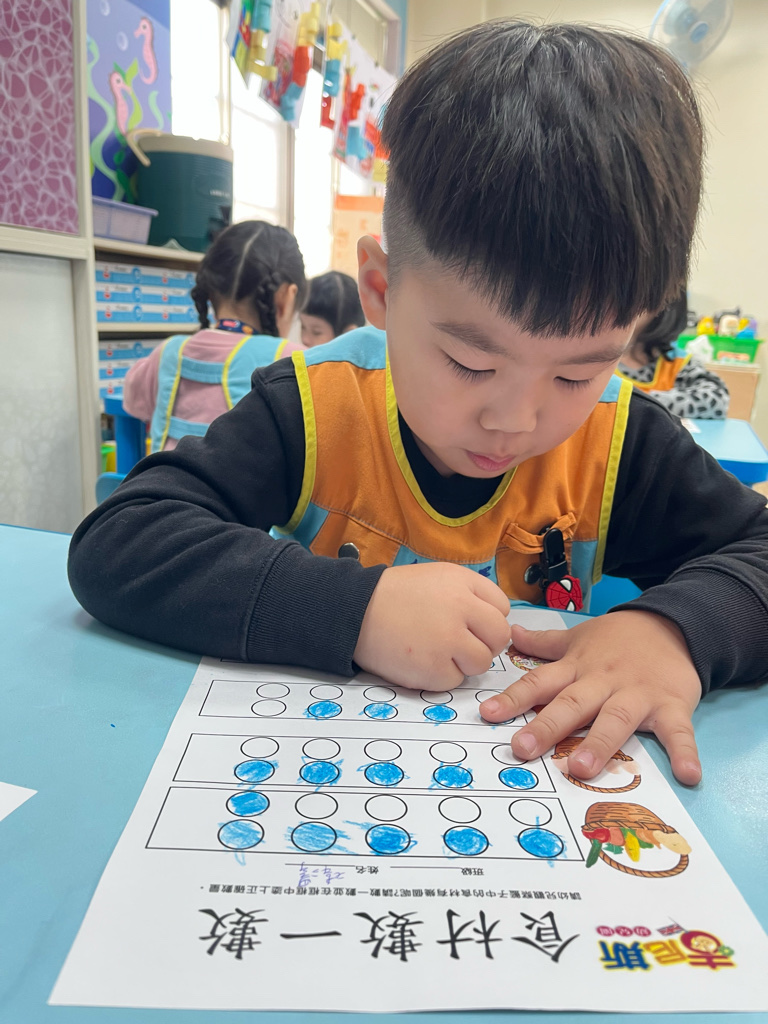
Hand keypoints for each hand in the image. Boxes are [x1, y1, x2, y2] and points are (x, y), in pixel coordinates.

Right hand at [354, 563, 510, 689]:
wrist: (355, 611)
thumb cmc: (396, 595)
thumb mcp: (439, 576)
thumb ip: (471, 593)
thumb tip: (495, 619)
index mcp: (462, 584)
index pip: (502, 608)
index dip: (489, 618)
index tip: (472, 623)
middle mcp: (460, 610)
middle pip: (499, 637)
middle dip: (486, 643)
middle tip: (463, 643)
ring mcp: (448, 641)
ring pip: (481, 662)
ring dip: (465, 661)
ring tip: (440, 651)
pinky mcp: (434, 669)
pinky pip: (456, 680)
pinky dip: (443, 675)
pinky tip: (424, 660)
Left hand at [479, 610, 702, 784]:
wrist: (673, 624)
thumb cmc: (618, 639)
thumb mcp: (579, 637)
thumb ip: (544, 644)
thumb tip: (511, 634)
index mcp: (577, 668)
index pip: (540, 682)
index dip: (514, 698)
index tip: (488, 714)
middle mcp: (602, 681)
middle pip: (572, 704)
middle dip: (547, 727)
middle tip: (522, 750)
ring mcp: (638, 694)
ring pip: (616, 718)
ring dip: (599, 744)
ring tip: (581, 769)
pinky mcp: (672, 705)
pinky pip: (678, 731)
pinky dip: (684, 753)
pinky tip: (688, 776)